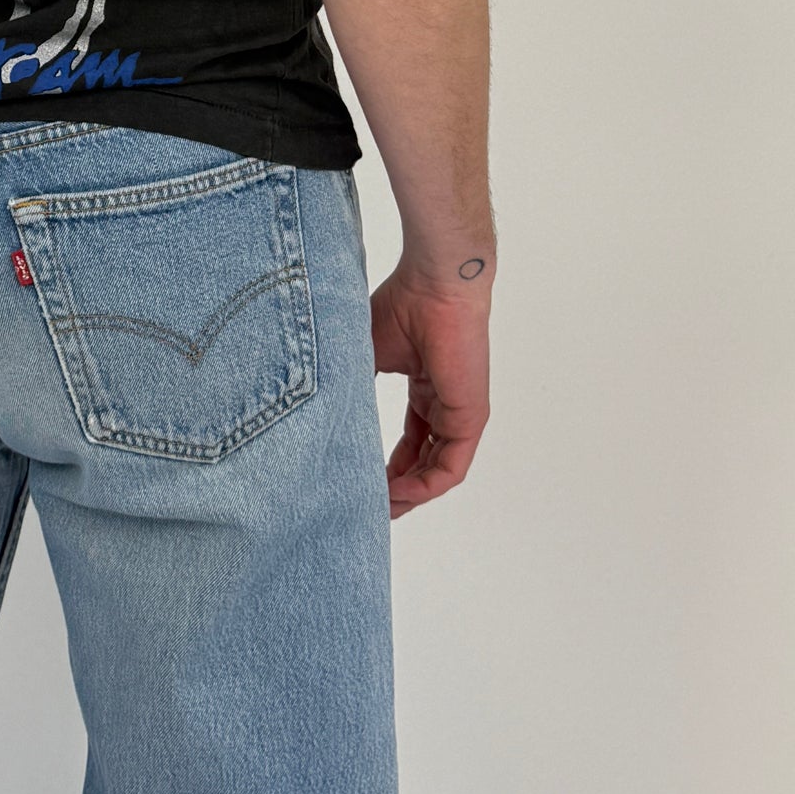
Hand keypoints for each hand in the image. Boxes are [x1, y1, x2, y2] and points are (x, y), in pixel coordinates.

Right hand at [371, 262, 491, 518]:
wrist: (435, 284)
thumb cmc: (403, 305)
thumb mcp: (367, 353)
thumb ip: (354, 386)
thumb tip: (323, 414)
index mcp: (425, 389)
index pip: (409, 441)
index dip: (386, 467)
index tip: (360, 482)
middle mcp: (444, 405)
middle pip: (422, 462)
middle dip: (396, 489)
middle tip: (367, 507)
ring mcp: (460, 414)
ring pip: (436, 471)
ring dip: (409, 494)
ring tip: (378, 508)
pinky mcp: (470, 418)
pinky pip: (449, 467)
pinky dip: (425, 486)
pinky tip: (398, 494)